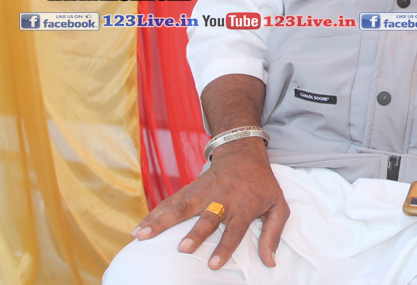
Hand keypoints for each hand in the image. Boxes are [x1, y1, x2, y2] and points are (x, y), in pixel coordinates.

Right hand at [131, 137, 288, 268]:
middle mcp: (222, 198)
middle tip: (183, 249)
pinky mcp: (190, 189)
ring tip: (141, 237)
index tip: (213, 264)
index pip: (234, 229)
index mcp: (244, 205)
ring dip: (161, 221)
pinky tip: (138, 228)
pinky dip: (153, 215)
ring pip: (181, 207)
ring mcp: (203, 192)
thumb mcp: (278, 206)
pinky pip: (170, 202)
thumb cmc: (262, 184)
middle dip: (195, 233)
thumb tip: (270, 262)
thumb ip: (274, 234)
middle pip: (206, 217)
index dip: (225, 247)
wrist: (243, 153)